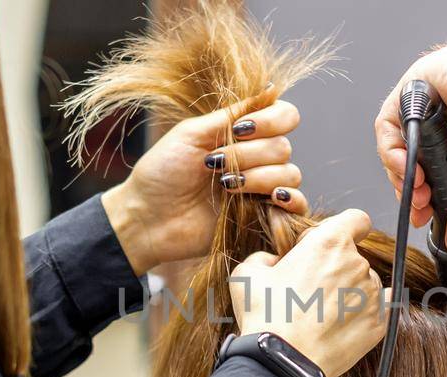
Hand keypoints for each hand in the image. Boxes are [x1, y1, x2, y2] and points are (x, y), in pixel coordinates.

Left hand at [104, 93, 309, 274]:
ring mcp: (261, 188)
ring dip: (259, 177)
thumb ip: (232, 115)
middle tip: (214, 164)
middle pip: (283, 146)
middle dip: (249, 154)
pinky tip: (269, 199)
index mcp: (243, 134)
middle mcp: (257, 158)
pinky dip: (290, 199)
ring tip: (225, 186)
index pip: (284, 116)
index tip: (239, 130)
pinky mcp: (263, 217)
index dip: (270, 120)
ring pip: (290, 173)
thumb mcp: (192, 134)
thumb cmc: (162, 173)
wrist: (148, 218)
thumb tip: (271, 89)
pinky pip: (298, 205)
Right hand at [229, 210, 385, 376]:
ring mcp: (372, 294)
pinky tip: (351, 319)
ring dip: (350, 292)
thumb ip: (268, 257)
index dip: (344, 228)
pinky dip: (369, 310)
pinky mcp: (379, 322)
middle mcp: (357, 263)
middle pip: (355, 256)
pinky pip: (382, 307)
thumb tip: (276, 262)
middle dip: (336, 268)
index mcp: (329, 243)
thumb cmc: (266, 317)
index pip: (356, 219)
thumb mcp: (248, 273)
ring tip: (322, 314)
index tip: (331, 243)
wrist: (283, 361)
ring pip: (366, 283)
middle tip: (311, 290)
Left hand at [374, 37, 446, 249]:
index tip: (426, 217)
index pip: (444, 171)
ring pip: (401, 144)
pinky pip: (391, 122)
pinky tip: (406, 167)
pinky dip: (391, 149)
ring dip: (402, 174)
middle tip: (419, 209)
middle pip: (418, 160)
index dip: (432, 197)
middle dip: (414, 190)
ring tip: (417, 191)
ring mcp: (436, 102)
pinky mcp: (418, 87)